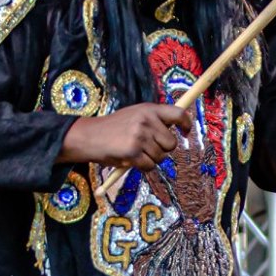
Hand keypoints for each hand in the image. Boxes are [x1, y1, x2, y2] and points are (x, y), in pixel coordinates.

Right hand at [61, 103, 193, 170]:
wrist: (88, 136)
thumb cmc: (113, 128)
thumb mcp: (134, 114)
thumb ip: (154, 120)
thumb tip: (177, 129)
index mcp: (148, 109)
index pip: (178, 114)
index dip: (186, 124)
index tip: (185, 132)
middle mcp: (146, 120)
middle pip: (171, 143)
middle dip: (162, 149)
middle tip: (147, 148)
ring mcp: (140, 136)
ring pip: (161, 157)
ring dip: (150, 159)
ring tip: (135, 152)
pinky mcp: (133, 152)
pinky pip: (150, 166)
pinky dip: (142, 167)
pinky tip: (130, 160)